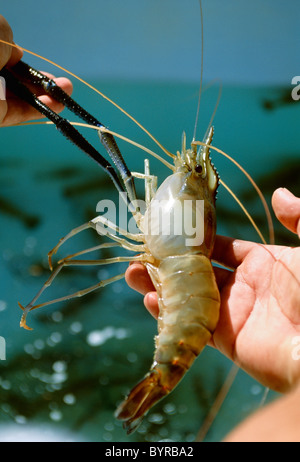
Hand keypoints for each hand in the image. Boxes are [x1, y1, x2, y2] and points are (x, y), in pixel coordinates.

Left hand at [0, 15, 71, 125]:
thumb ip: (8, 43)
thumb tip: (16, 57)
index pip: (2, 60)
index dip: (22, 64)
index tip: (39, 68)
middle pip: (15, 81)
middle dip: (40, 82)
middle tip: (63, 84)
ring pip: (20, 98)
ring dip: (46, 97)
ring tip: (67, 92)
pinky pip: (18, 113)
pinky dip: (39, 110)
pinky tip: (58, 104)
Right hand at [126, 188, 299, 392]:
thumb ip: (299, 217)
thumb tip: (279, 193)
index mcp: (262, 263)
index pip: (220, 247)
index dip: (196, 238)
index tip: (170, 229)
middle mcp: (243, 287)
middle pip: (197, 270)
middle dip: (169, 261)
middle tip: (143, 251)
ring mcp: (232, 313)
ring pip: (188, 296)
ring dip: (161, 285)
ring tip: (133, 272)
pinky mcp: (225, 339)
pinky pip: (191, 324)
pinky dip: (169, 315)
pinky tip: (149, 299)